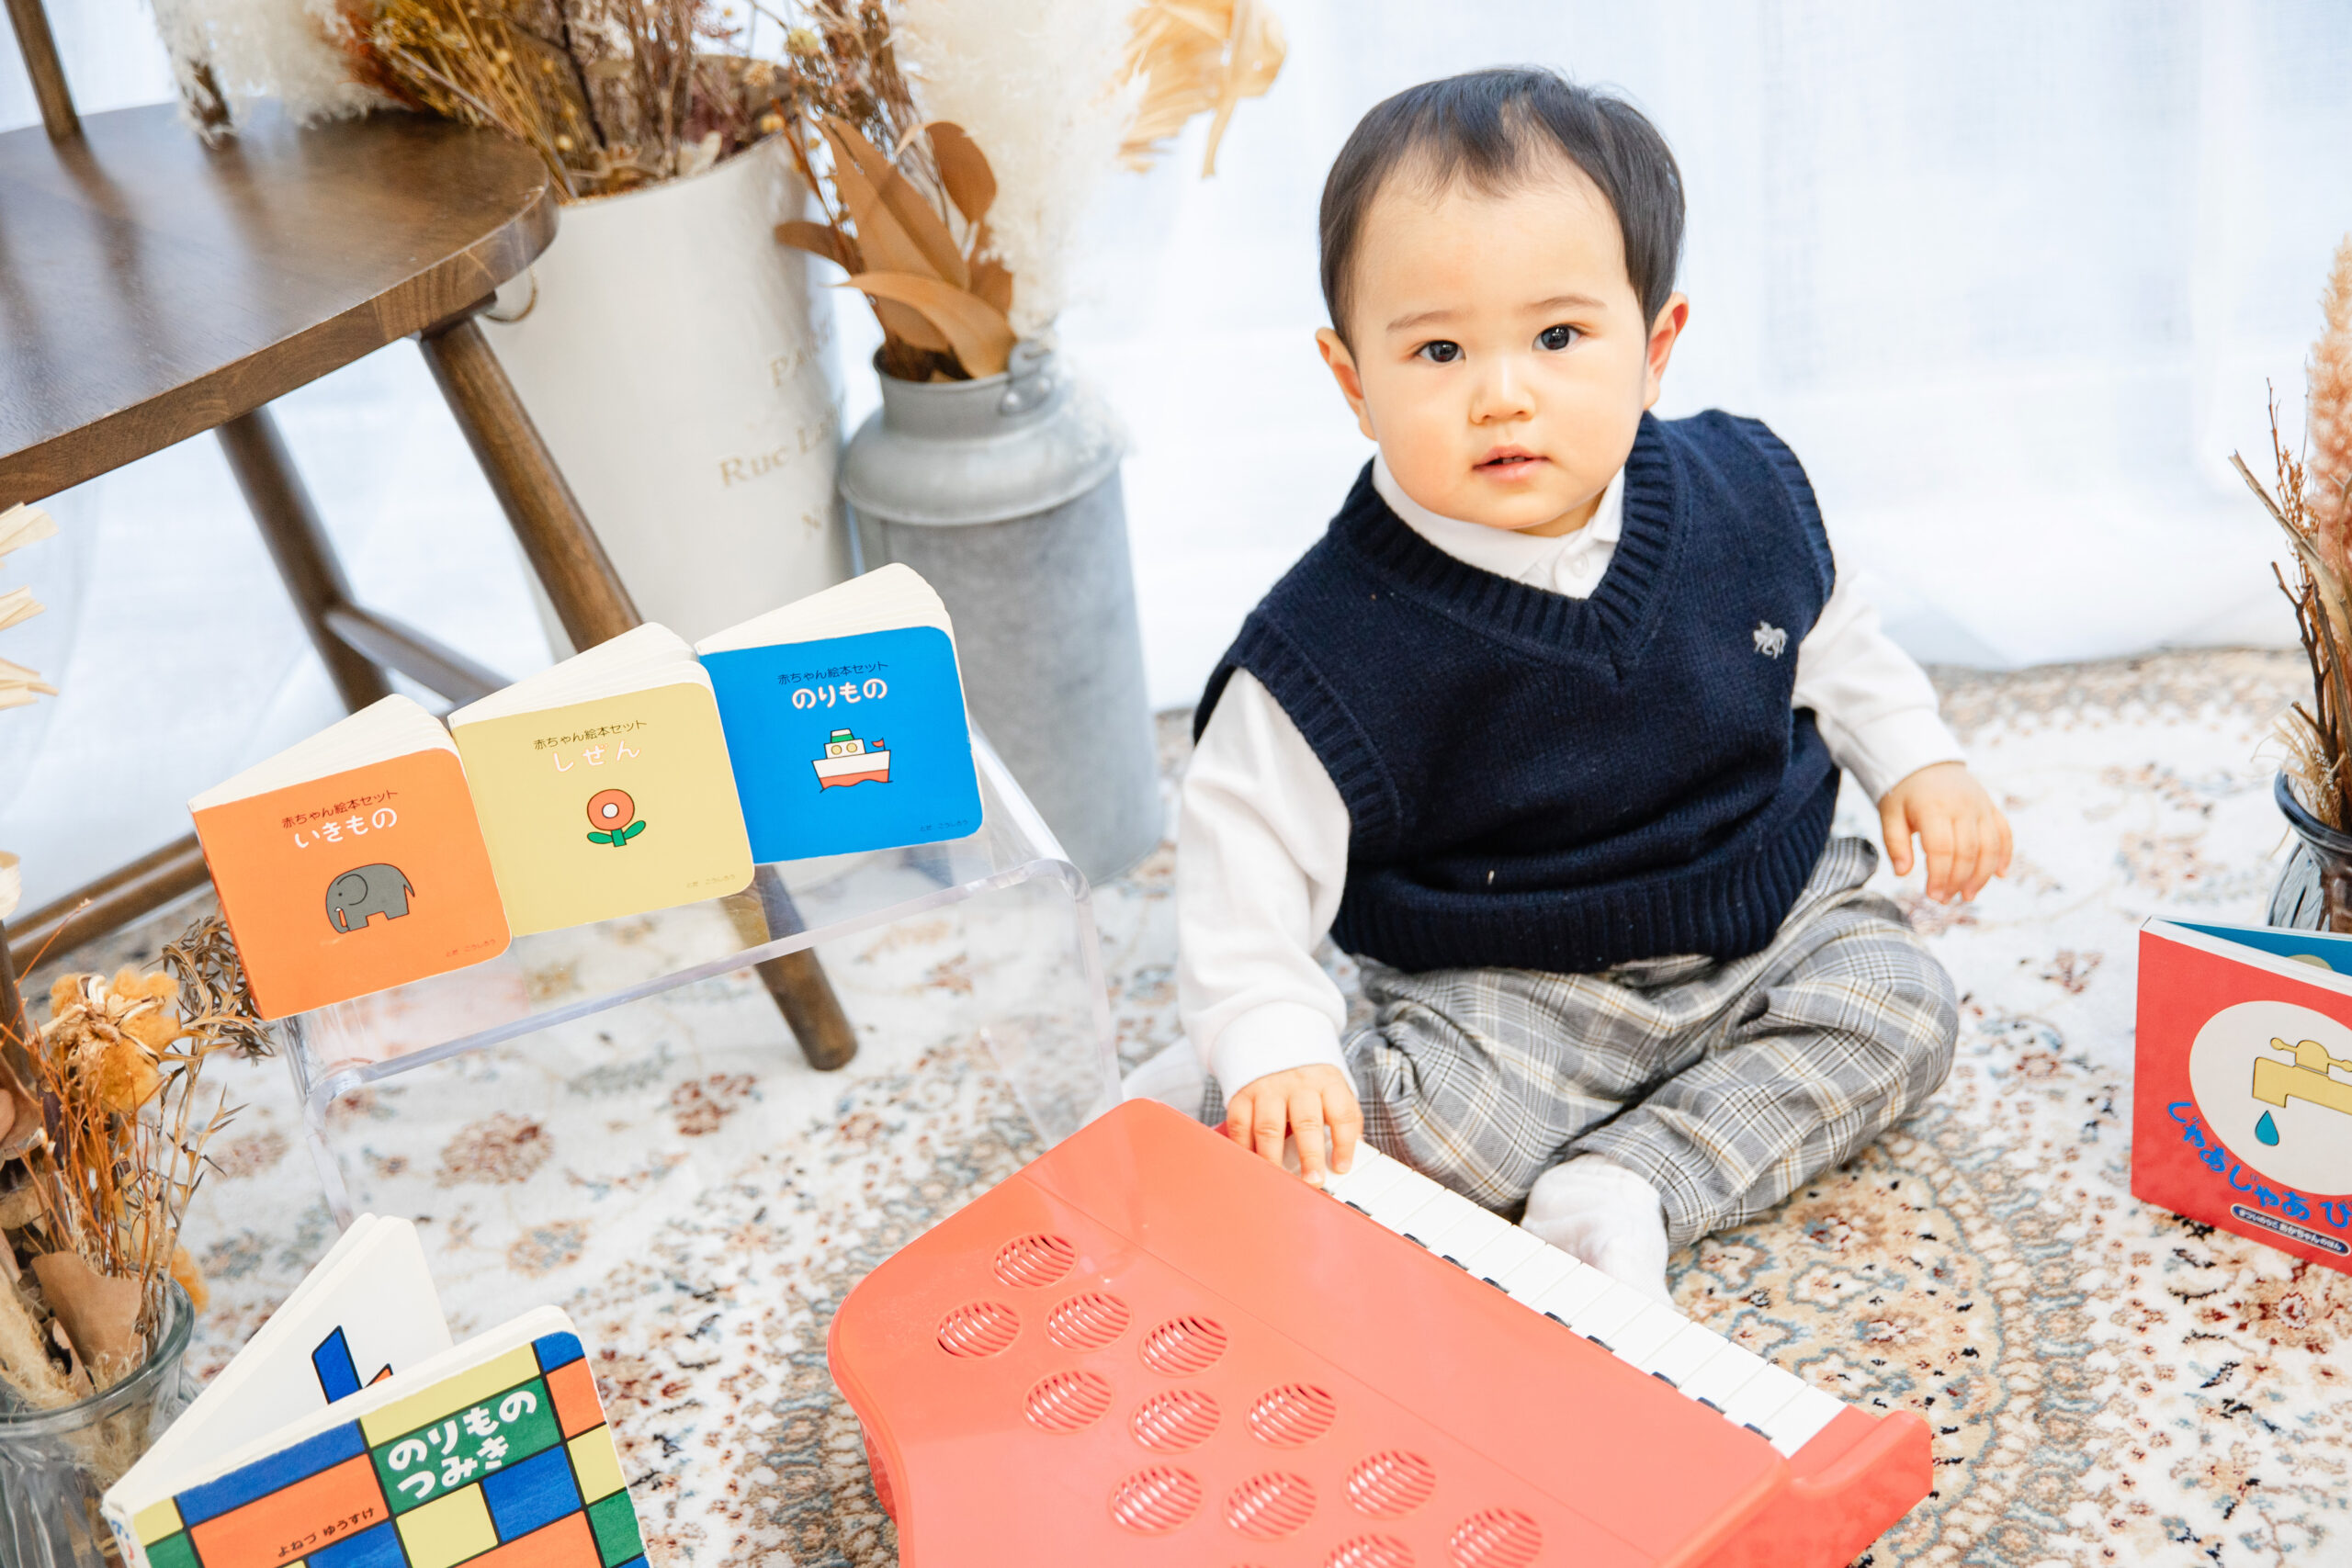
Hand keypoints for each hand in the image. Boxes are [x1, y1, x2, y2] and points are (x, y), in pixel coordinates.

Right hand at [1223, 1064, 1362, 1187]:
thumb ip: (1345, 1119)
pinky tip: (1252, 1164)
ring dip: (1274, 1158)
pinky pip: (1240, 1125)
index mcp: (1327, 1083)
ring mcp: (1268, 1089)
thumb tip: (1351, 1155)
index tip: (1342, 1168)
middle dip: (1310, 1155)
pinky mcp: (1243, 1095)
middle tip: (1313, 1180)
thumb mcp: (1334, 1089)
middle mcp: (1298, 1084)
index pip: (1341, 1114)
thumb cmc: (1309, 1080)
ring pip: (1269, 1127)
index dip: (1345, 1143)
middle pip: (1306, 1122)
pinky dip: (1244, 1148)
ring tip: (1280, 1179)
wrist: (1274, 1044)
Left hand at [1878, 761, 2011, 902]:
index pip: (1942, 849)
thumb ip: (1895, 843)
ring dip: (1982, 875)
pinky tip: (1999, 875)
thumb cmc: (1904, 792)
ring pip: (1990, 846)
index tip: (1932, 895)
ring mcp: (1980, 806)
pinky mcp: (1991, 807)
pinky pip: (2005, 832)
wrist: (1924, 761)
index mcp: (1934, 808)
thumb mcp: (1889, 814)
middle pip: (1968, 852)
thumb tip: (1902, 873)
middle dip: (1958, 881)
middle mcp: (1962, 807)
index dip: (1940, 876)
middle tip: (1945, 899)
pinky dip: (2005, 855)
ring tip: (1968, 895)